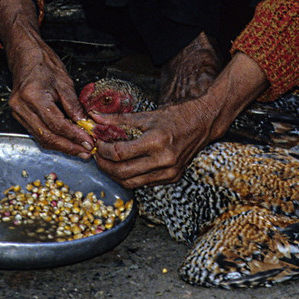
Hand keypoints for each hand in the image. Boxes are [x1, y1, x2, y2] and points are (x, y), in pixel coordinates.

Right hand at [0, 0, 93, 159]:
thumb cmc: (44, 64)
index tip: (88, 141)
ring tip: (79, 150)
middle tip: (85, 152)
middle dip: (68, 146)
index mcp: (33, 96)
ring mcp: (17, 112)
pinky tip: (65, 142)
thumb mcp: (64, 81)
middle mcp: (21, 107)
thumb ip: (73, 105)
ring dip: (61, 146)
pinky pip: (36, 132)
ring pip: (40, 137)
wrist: (25, 56)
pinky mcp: (18, 115)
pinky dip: (52, 139)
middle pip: (46, 136)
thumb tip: (84, 124)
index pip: (56, 124)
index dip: (73, 135)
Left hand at [92, 51, 267, 186]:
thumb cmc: (176, 116)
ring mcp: (169, 172)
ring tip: (108, 163)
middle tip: (97, 156)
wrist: (203, 123)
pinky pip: (144, 183)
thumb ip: (118, 120)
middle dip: (104, 165)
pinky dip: (131, 177)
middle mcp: (164, 160)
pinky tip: (125, 166)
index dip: (102, 150)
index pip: (119, 153)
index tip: (96, 144)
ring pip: (132, 183)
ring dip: (115, 174)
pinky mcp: (172, 178)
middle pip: (122, 172)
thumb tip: (95, 118)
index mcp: (156, 141)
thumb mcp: (146, 115)